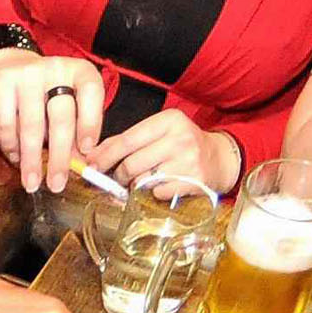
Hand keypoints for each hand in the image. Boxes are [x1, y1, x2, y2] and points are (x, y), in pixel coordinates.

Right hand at [0, 48, 106, 194]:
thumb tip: (80, 167)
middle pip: (61, 117)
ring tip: (32, 182)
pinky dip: (11, 145)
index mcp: (79, 71)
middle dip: (59, 156)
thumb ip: (75, 132)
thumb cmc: (46, 94)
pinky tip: (15, 159)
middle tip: (57, 185)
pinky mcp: (0, 81)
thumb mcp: (67, 105)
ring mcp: (26, 73)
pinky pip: (6, 122)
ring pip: (32, 124)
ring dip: (32, 159)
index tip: (86, 150)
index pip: (91, 93)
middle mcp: (54, 67)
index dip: (91, 122)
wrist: (9, 65)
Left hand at [93, 106, 237, 194]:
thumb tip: (95, 154)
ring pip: (144, 179)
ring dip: (135, 184)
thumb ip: (129, 139)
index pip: (127, 139)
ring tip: (140, 180)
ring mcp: (188, 161)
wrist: (220, 158)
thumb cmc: (183, 143)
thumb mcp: (160, 132)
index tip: (91, 165)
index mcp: (168, 120)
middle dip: (119, 173)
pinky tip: (161, 185)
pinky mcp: (195, 182)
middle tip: (117, 177)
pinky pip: (159, 192)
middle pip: (133, 162)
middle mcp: (180, 138)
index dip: (105, 154)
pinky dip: (154, 192)